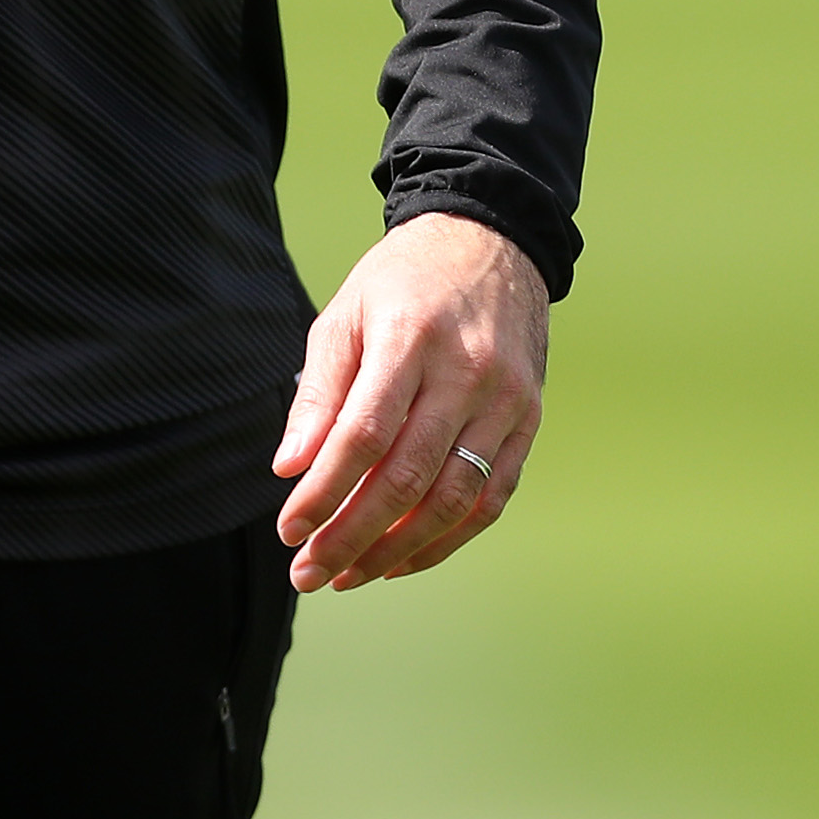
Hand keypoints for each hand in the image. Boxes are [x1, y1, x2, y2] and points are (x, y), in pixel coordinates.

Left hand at [271, 212, 548, 589]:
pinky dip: (447, 539)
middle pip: (407, 478)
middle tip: (309, 574)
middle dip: (351, 536)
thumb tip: (290, 467)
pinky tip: (403, 558)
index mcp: (410, 338)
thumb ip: (319, 392)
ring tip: (349, 576)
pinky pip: (490, 499)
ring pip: (453, 501)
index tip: (289, 530)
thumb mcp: (346, 314)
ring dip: (397, 550)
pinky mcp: (529, 422)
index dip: (324, 492)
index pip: (363, 436)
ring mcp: (507, 402)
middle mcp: (467, 374)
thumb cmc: (403, 281)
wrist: (493, 243)